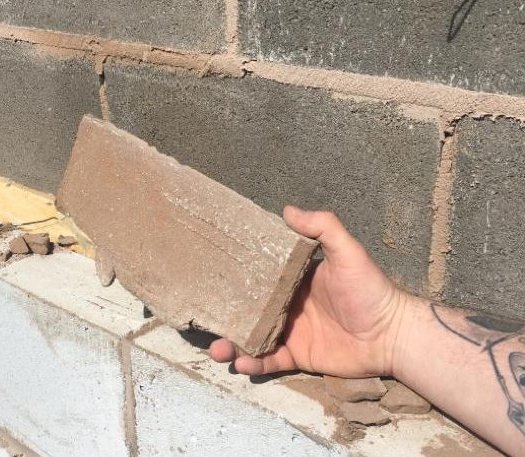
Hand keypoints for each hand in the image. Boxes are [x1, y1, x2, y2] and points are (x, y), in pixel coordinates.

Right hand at [210, 206, 408, 377]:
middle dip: (224, 316)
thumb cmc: (370, 290)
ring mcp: (290, 332)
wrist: (392, 334)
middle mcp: (287, 305)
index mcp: (293, 280)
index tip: (210, 275)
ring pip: (252, 338)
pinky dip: (253, 362)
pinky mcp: (298, 355)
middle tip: (205, 320)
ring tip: (217, 350)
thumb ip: (322, 227)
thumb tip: (286, 209)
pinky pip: (269, 360)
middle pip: (247, 310)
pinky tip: (241, 362)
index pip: (257, 276)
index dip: (234, 276)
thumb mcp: (347, 252)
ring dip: (232, 344)